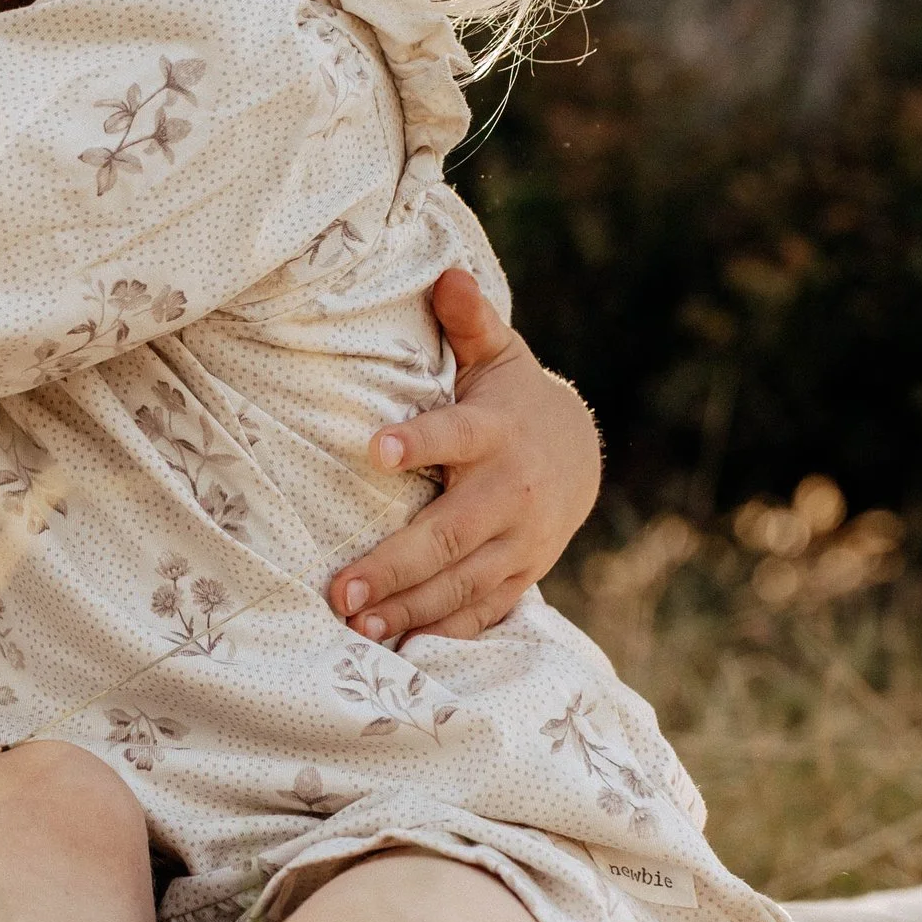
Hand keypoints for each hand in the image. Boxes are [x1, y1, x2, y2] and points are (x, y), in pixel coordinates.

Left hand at [327, 269, 601, 644]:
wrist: (581, 454)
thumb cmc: (513, 400)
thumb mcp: (497, 356)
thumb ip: (469, 323)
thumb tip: (446, 275)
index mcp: (497, 432)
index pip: (455, 435)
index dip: (418, 442)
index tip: (373, 448)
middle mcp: (512, 492)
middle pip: (450, 533)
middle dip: (395, 564)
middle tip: (341, 587)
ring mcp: (521, 541)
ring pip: (463, 582)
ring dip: (409, 607)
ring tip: (356, 623)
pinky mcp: (523, 574)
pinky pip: (484, 611)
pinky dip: (444, 631)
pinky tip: (398, 646)